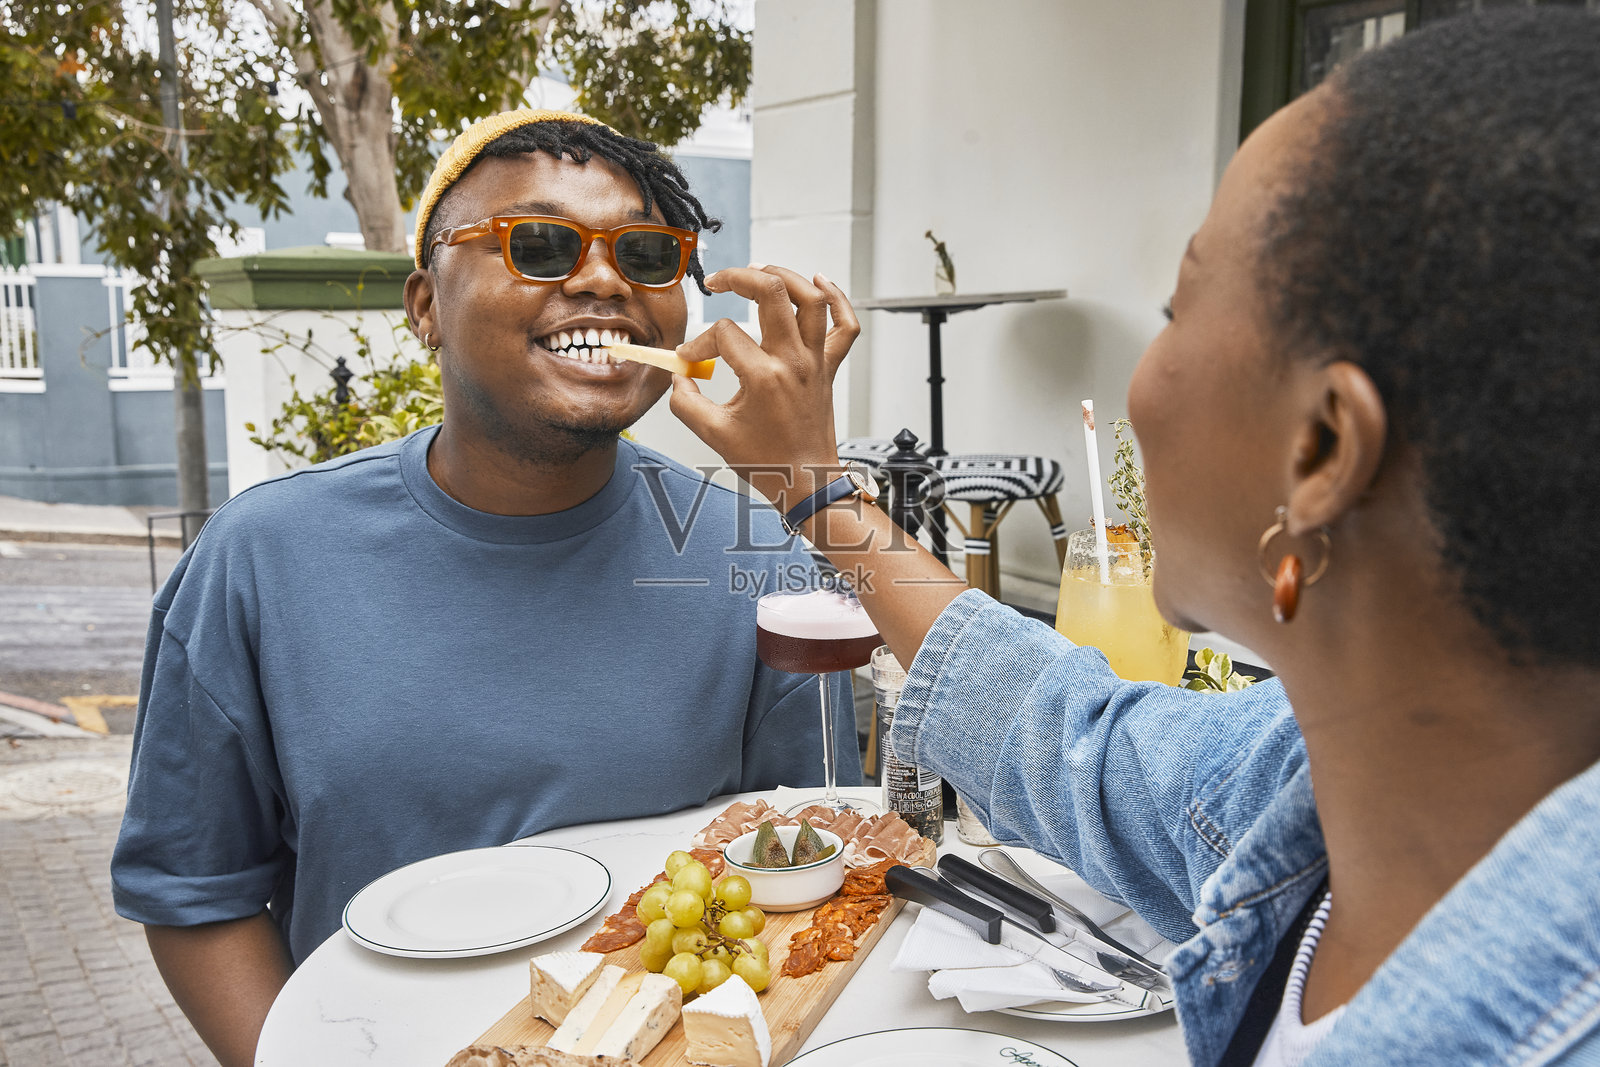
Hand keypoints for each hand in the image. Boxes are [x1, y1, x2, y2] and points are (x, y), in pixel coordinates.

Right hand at [670, 266, 860, 510]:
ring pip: (811, 299)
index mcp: (764, 377)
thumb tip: (677, 376)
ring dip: (785, 276)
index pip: (723, 335)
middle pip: (772, 292)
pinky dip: (837, 298)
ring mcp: (816, 361)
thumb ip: (685, 401)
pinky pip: (845, 325)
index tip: (689, 360)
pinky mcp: (829, 367)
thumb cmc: (768, 462)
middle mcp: (794, 361)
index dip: (698, 343)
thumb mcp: (714, 434)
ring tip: (759, 273)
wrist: (807, 480)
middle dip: (739, 277)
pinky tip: (818, 282)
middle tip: (718, 282)